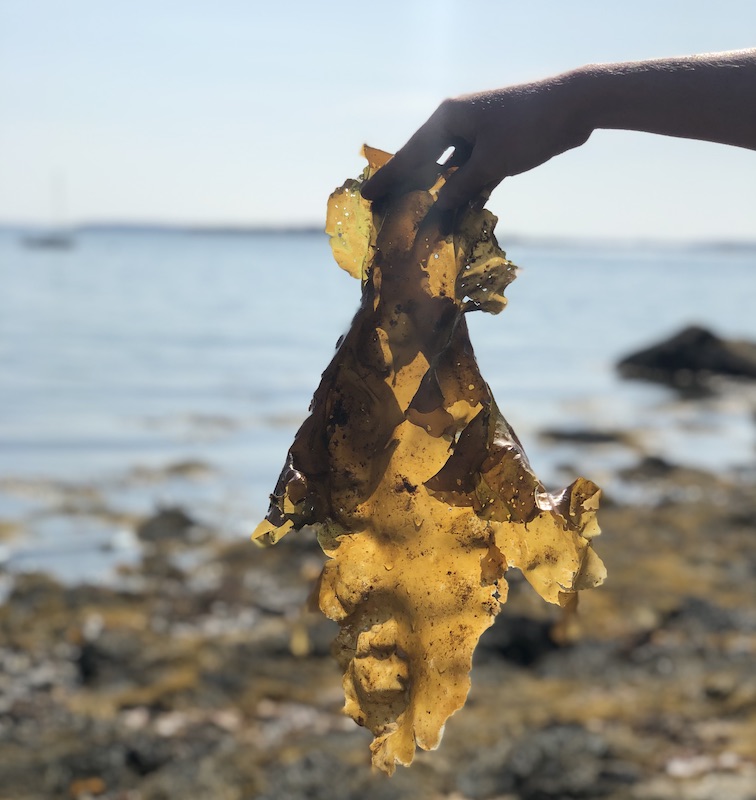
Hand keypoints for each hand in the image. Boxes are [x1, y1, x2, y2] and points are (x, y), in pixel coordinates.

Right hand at [361, 76, 592, 210]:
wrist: (574, 106)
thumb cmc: (527, 128)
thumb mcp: (489, 163)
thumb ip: (460, 190)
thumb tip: (436, 215)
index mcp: (448, 118)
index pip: (411, 154)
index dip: (389, 179)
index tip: (368, 197)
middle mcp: (458, 123)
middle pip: (427, 162)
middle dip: (411, 188)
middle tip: (386, 210)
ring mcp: (478, 134)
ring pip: (452, 170)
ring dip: (442, 195)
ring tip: (421, 220)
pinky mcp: (497, 145)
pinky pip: (473, 173)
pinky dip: (467, 192)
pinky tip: (458, 214)